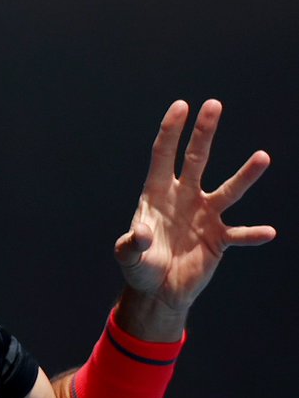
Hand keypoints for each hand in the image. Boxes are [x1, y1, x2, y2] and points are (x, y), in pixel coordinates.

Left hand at [114, 99, 274, 338]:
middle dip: (204, 133)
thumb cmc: (140, 268)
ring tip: (263, 157)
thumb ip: (131, 244)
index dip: (171, 132)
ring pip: (227, 191)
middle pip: (196, 160)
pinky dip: (252, 235)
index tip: (181, 106)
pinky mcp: (218, 240)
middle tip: (214, 104)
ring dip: (245, 176)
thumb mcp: (128, 257)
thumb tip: (141, 233)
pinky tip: (268, 233)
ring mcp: (204, 217)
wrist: (158, 292)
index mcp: (158, 196)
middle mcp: (184, 198)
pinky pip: (239, 235)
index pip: (163, 156)